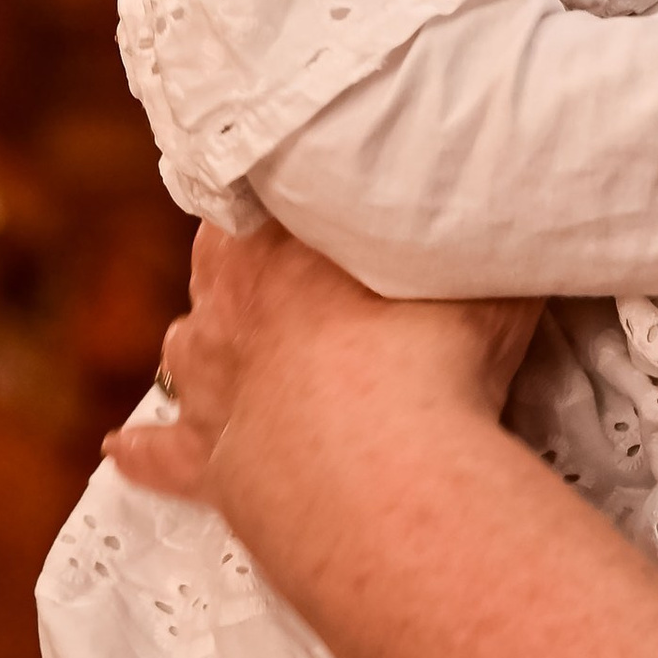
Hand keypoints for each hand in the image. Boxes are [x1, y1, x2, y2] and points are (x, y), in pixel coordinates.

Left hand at [107, 219, 541, 530]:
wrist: (384, 474)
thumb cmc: (432, 361)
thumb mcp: (487, 276)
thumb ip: (491, 237)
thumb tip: (536, 194)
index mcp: (288, 247)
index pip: (266, 193)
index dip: (285, 190)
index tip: (305, 183)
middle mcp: (236, 309)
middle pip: (218, 267)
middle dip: (237, 262)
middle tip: (269, 260)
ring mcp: (218, 391)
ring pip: (187, 353)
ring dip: (197, 346)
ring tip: (207, 340)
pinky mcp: (214, 468)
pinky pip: (166, 457)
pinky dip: (145, 451)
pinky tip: (121, 448)